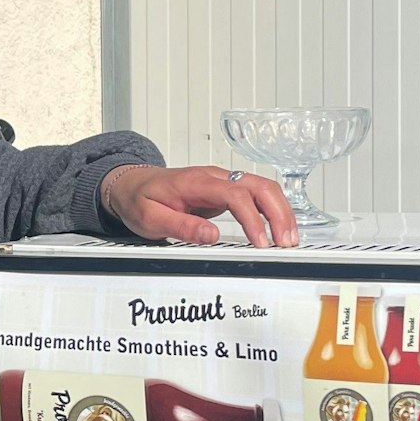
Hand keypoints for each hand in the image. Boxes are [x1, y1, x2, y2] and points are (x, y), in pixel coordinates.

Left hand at [102, 165, 299, 248]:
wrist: (130, 184)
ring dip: (280, 211)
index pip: (235, 194)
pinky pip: (256, 195)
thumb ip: (181, 226)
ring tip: (288, 239)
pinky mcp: (225, 191)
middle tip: (286, 243)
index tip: (260, 243)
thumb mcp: (150, 218)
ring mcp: (221, 182)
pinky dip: (272, 210)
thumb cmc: (139, 199)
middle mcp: (214, 177)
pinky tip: (278, 228)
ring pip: (263, 187)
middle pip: (259, 185)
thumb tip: (212, 235)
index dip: (252, 218)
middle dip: (279, 213)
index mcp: (195, 182)